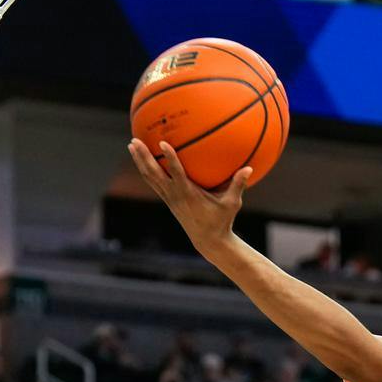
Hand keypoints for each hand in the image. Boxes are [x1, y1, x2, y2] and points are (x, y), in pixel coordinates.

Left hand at [126, 138, 251, 255]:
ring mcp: (169, 198)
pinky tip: (143, 159)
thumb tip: (249, 168)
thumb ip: (238, 185)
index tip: (162, 143)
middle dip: (143, 157)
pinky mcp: (168, 200)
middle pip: (154, 173)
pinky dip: (147, 170)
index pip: (176, 172)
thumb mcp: (232, 203)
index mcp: (188, 193)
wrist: (208, 240)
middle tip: (134, 140)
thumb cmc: (222, 221)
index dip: (169, 158)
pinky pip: (153, 182)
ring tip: (132, 145)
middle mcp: (174, 195)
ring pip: (149, 177)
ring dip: (140, 161)